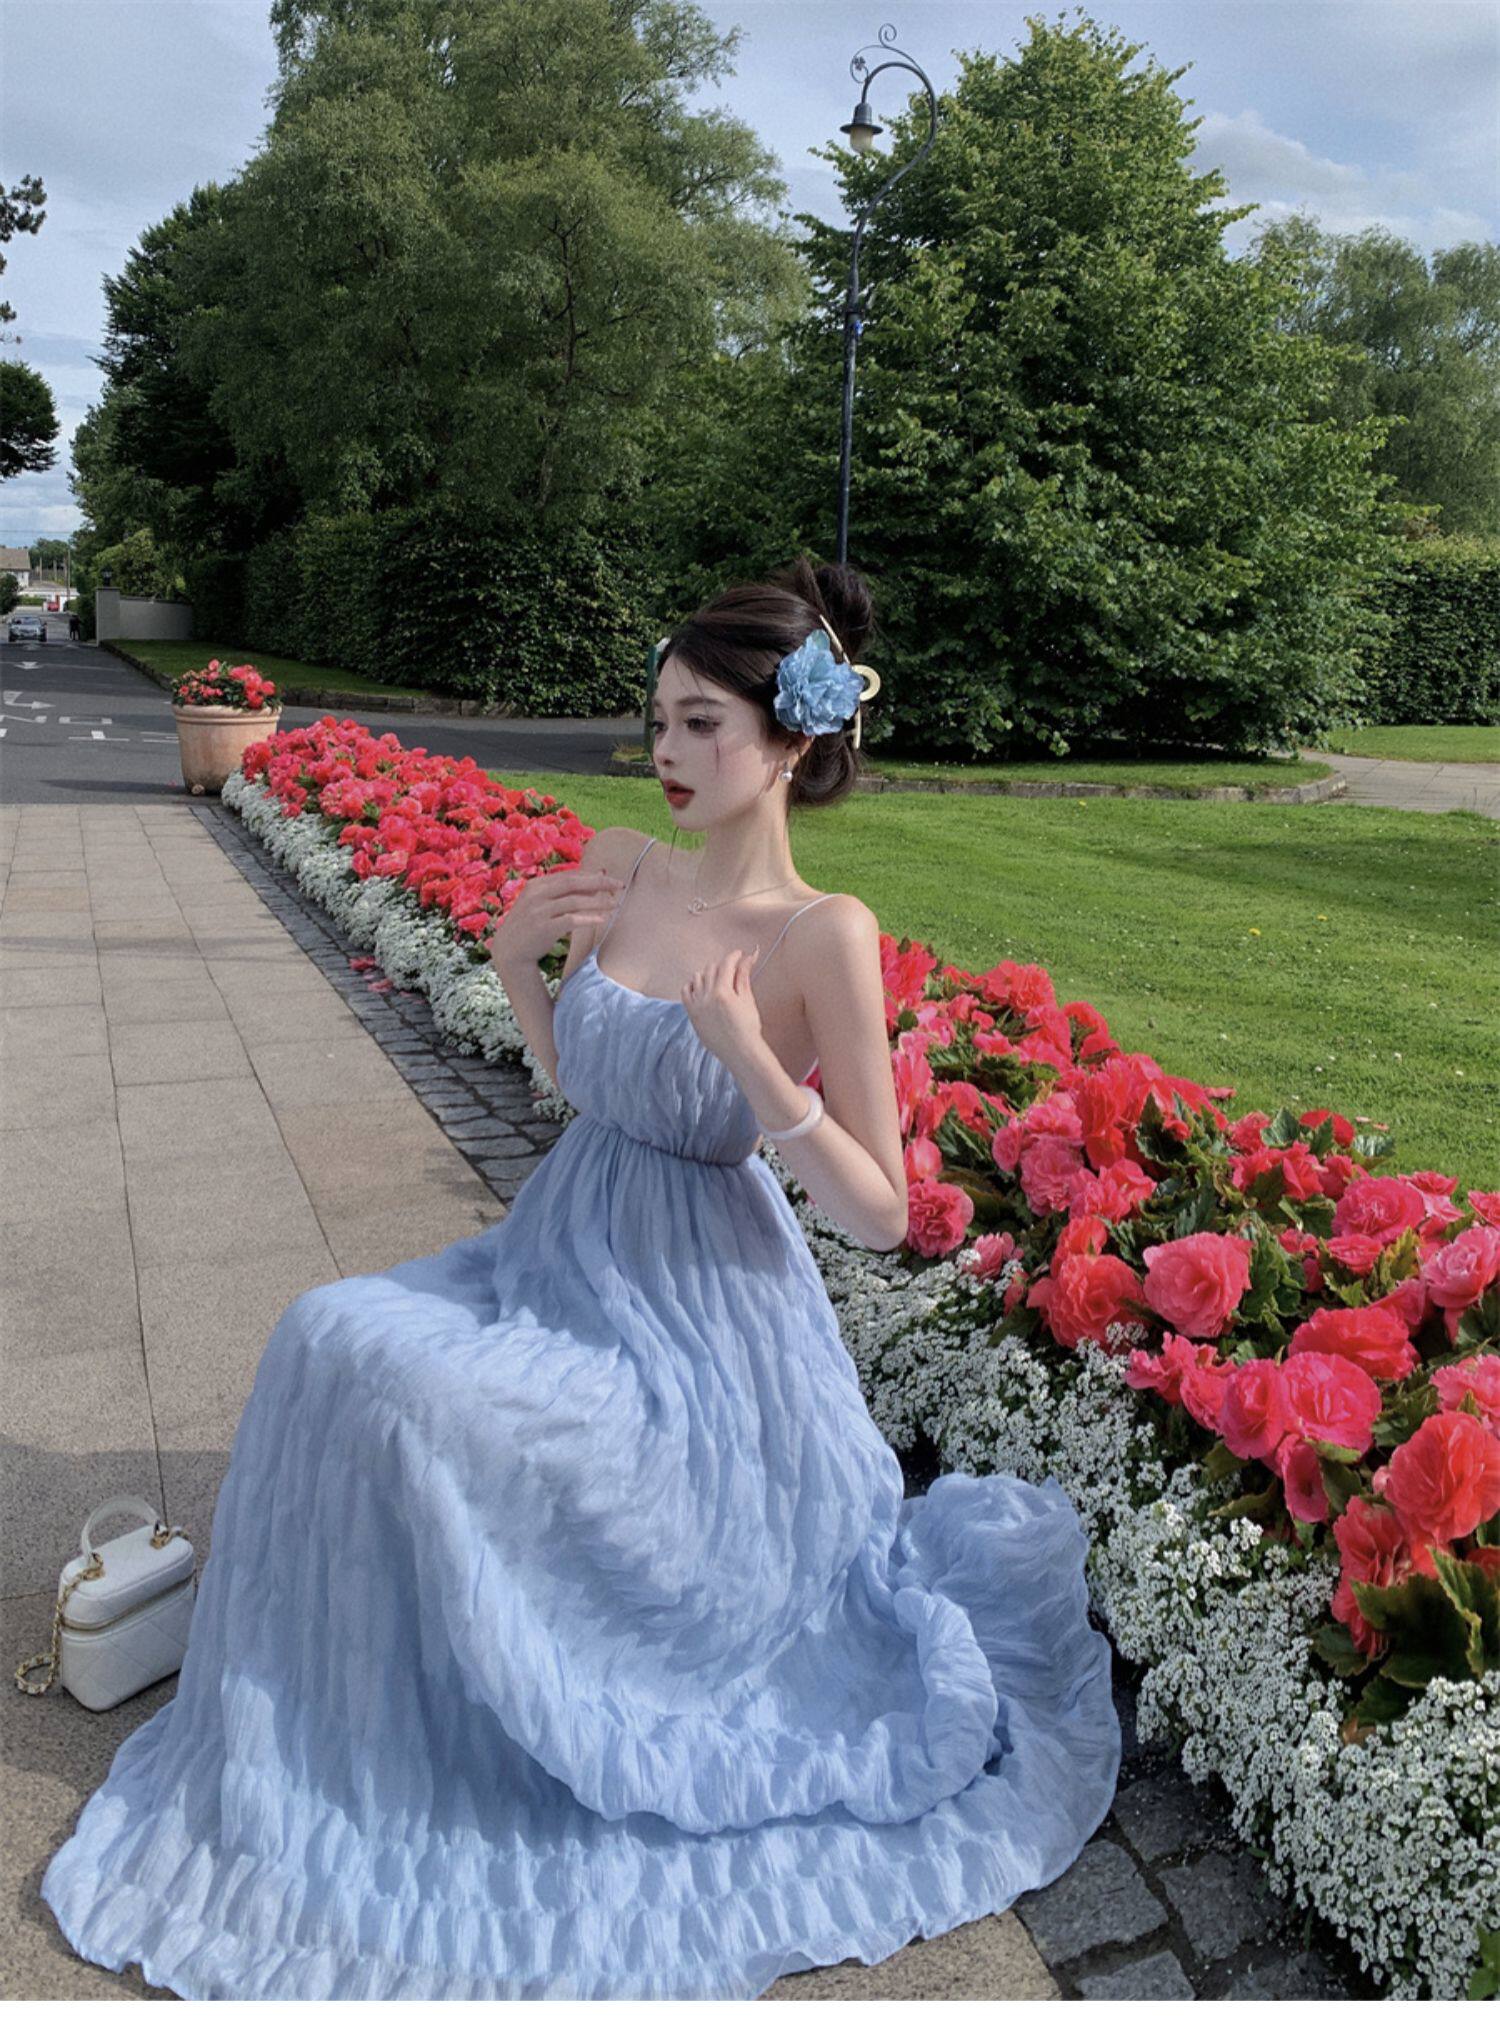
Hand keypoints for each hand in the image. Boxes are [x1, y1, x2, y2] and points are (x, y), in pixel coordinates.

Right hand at [483, 864, 624, 973]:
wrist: (509, 952)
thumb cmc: (530, 928)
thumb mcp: (540, 905)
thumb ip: (560, 894)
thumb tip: (592, 882)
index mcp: (535, 885)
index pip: (568, 875)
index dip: (591, 875)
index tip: (609, 878)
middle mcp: (536, 895)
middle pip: (573, 883)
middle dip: (599, 882)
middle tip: (619, 885)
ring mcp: (539, 911)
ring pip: (574, 901)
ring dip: (598, 902)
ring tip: (615, 904)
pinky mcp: (543, 928)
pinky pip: (571, 920)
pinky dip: (589, 918)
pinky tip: (602, 919)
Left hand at [680, 947, 764, 1068]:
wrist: (740, 1051)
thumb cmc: (747, 1028)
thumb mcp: (747, 999)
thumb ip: (743, 977)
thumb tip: (748, 958)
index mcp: (722, 992)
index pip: (726, 965)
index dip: (734, 956)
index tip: (739, 954)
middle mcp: (706, 997)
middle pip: (711, 969)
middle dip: (722, 965)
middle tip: (732, 968)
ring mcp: (697, 1006)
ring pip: (697, 978)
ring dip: (708, 974)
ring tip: (719, 979)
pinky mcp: (692, 1014)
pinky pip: (685, 992)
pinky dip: (692, 986)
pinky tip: (701, 988)